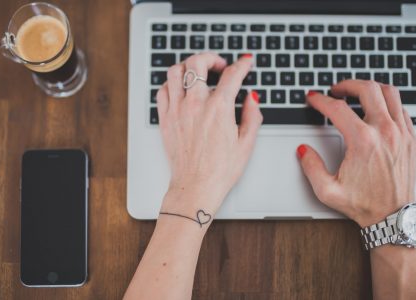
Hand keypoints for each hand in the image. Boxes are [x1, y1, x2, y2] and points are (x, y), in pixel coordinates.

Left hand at [156, 52, 262, 214]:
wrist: (196, 187)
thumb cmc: (220, 170)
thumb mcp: (247, 143)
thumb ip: (253, 115)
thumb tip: (252, 98)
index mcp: (219, 109)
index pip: (232, 75)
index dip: (243, 64)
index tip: (246, 62)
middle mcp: (195, 105)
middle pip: (198, 63)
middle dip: (211, 58)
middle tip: (219, 65)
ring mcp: (177, 110)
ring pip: (176, 71)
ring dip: (189, 66)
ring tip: (198, 73)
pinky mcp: (165, 119)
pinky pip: (163, 90)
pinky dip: (172, 83)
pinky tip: (182, 89)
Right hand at [298, 80, 415, 227]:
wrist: (393, 217)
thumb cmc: (364, 204)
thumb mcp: (327, 190)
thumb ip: (310, 167)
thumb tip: (303, 149)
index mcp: (363, 142)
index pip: (337, 108)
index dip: (320, 100)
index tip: (314, 99)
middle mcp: (385, 133)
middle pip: (367, 89)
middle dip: (347, 84)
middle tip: (336, 90)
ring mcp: (401, 134)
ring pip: (389, 93)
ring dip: (370, 88)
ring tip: (358, 92)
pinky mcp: (411, 139)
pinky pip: (402, 108)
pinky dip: (388, 102)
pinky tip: (377, 109)